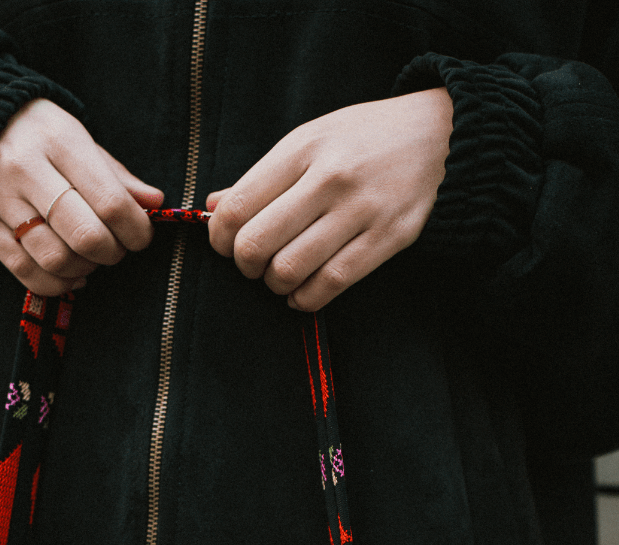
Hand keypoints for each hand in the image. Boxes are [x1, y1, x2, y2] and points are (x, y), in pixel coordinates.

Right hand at [0, 97, 163, 295]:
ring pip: (56, 259)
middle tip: (116, 247)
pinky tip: (71, 275)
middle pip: (84, 236)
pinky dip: (57, 284)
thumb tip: (155, 203)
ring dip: (85, 269)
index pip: (109, 202)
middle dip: (112, 252)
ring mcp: (2, 201)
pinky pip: (26, 272)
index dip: (135, 230)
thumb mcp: (82, 141)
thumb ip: (117, 176)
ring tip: (91, 258)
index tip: (141, 236)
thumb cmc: (43, 137)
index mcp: (59, 141)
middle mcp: (26, 170)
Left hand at [206, 88, 452, 309]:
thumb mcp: (311, 140)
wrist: (441, 135)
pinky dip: (305, 299)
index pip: (237, 207)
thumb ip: (262, 176)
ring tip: (281, 277)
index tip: (227, 244)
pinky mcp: (388, 238)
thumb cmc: (364, 140)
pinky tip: (302, 293)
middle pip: (257, 244)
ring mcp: (361, 210)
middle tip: (253, 265)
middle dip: (245, 266)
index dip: (220, 238)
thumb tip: (213, 207)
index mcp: (303, 148)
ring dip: (275, 285)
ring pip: (290, 270)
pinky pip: (330, 284)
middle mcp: (331, 177)